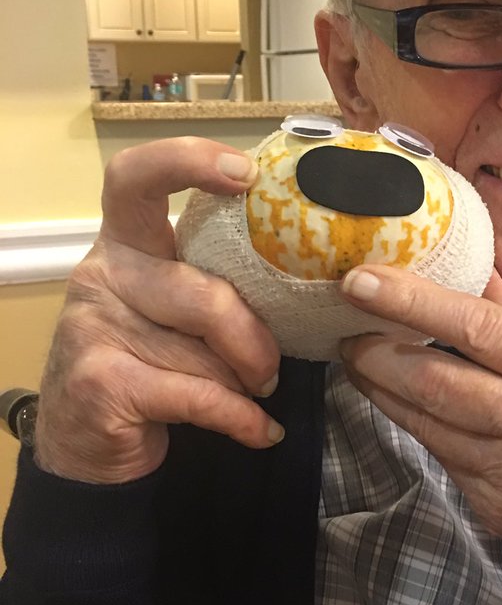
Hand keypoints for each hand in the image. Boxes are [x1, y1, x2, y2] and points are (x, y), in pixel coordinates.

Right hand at [34, 138, 283, 484]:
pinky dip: (242, 419)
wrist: (87, 443)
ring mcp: (93, 326)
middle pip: (203, 293)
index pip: (136, 176)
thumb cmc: (152, 361)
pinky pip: (198, 396)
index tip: (246, 172)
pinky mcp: (100, 381)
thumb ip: (218, 279)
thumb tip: (312, 270)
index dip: (187, 161)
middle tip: (272, 368)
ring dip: (242, 382)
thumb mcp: (179, 308)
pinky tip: (262, 431)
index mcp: (126, 241)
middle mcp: (102, 273)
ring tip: (255, 395)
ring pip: (204, 352)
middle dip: (253, 339)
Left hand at [339, 265, 501, 604]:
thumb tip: (474, 266)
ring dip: (380, 385)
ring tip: (355, 351)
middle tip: (342, 319)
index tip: (365, 279)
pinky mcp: (493, 510)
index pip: (481, 330)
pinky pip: (440, 453)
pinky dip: (412, 419)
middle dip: (377, 348)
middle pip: (438, 381)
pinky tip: (394, 396)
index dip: (413, 302)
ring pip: (425, 420)